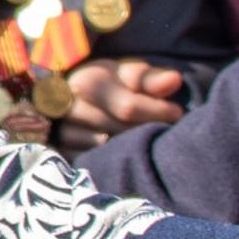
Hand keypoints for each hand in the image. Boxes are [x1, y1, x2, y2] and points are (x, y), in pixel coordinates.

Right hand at [55, 59, 186, 152]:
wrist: (73, 99)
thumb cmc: (109, 85)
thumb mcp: (129, 74)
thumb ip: (151, 78)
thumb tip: (174, 80)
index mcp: (87, 81)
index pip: (129, 107)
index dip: (159, 112)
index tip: (176, 113)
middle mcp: (69, 107)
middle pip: (120, 131)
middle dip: (147, 131)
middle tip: (163, 130)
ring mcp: (63, 133)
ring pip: (108, 150)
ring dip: (130, 148)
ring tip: (143, 140)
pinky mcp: (62, 154)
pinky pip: (95, 164)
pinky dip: (112, 160)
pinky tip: (122, 153)